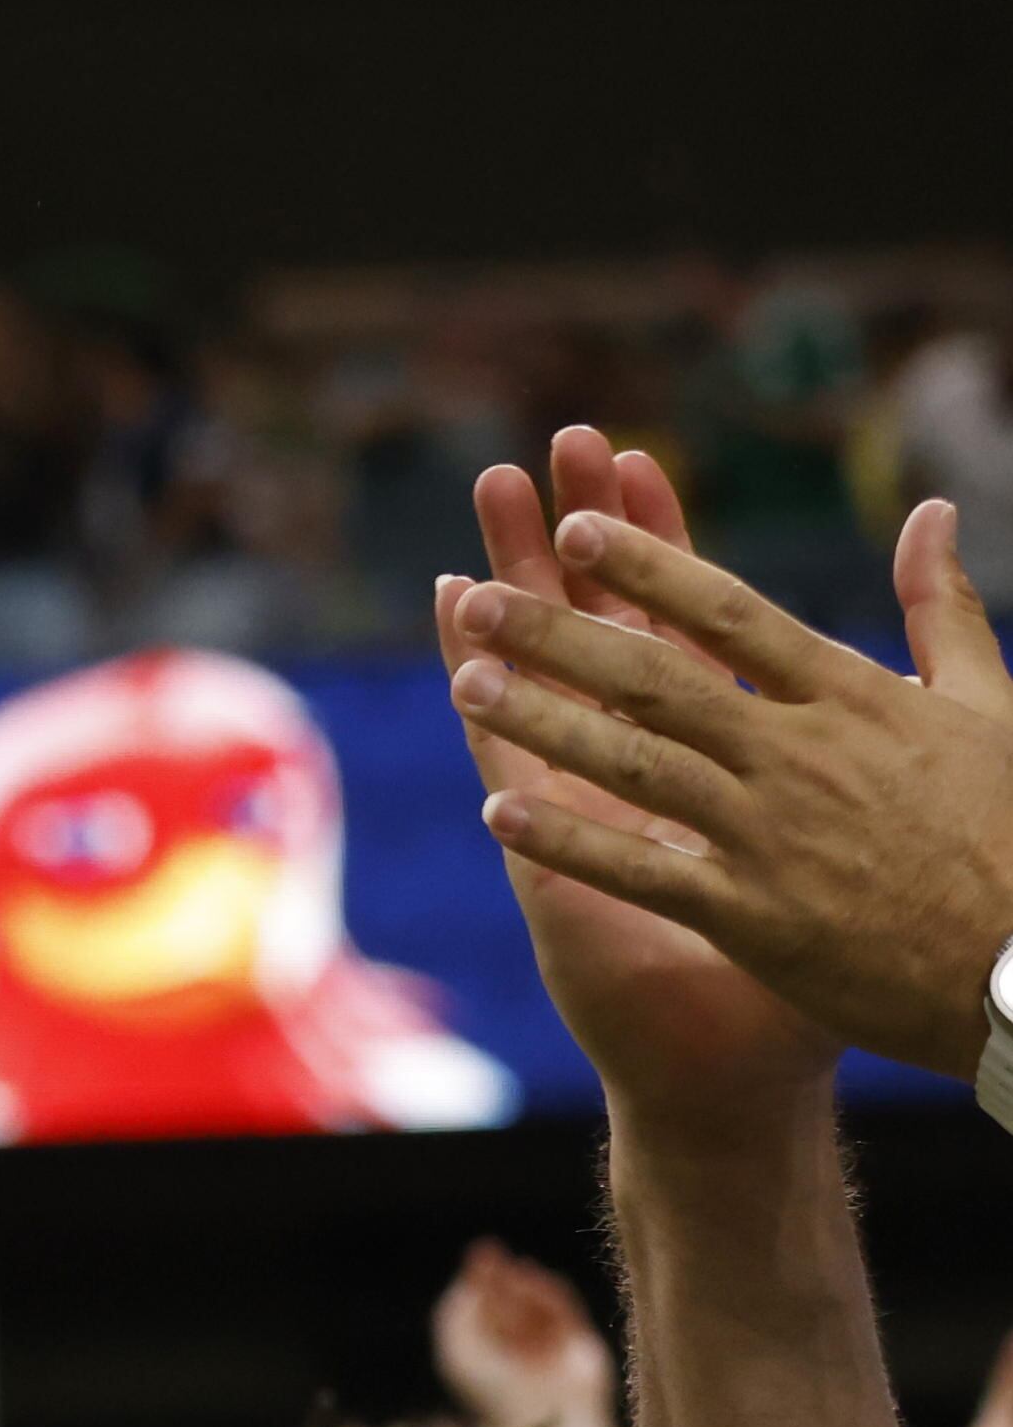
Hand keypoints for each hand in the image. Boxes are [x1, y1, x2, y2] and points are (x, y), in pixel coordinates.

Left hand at [432, 1239, 616, 1426]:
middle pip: (503, 1304)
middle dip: (496, 1277)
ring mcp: (548, 1349)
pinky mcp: (579, 1346)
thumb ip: (454, 1315)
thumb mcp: (458, 1352)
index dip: (476, 1282)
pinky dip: (550, 1293)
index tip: (477, 1256)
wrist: (548, 1421)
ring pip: (533, 1305)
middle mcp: (516, 1354)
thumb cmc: (494, 1392)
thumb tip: (467, 1284)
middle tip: (487, 1250)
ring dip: (522, 1284)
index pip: (478, 1312)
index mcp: (485, 1359)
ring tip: (514, 1270)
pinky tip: (537, 1278)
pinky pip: (563, 1311)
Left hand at [449, 426, 1012, 1082]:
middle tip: (481, 600)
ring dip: (542, 722)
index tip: (578, 528)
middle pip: (657, 679)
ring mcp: (771, 835)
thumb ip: (945, 608)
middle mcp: (801, 756)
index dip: (649, 566)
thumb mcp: (990, 704)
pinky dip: (569, 839)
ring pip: (631, 764)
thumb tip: (931, 511)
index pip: (731, 615)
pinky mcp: (751, 915)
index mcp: (854, 698)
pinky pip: (640, 869)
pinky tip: (499, 813)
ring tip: (465, 680)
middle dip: (562, 634)